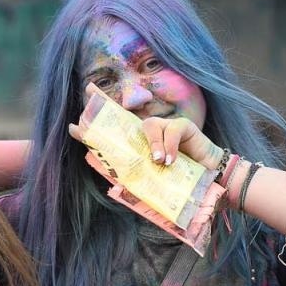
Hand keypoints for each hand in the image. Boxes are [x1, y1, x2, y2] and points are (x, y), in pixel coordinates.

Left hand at [69, 83, 219, 168]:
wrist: (212, 182)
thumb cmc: (182, 182)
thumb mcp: (154, 183)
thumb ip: (136, 181)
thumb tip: (114, 185)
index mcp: (139, 147)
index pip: (115, 132)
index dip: (96, 127)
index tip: (73, 124)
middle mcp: (149, 134)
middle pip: (126, 119)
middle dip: (106, 109)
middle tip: (89, 100)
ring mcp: (165, 127)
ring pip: (149, 126)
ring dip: (152, 145)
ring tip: (159, 163)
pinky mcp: (182, 126)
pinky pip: (171, 130)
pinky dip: (169, 147)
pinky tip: (171, 161)